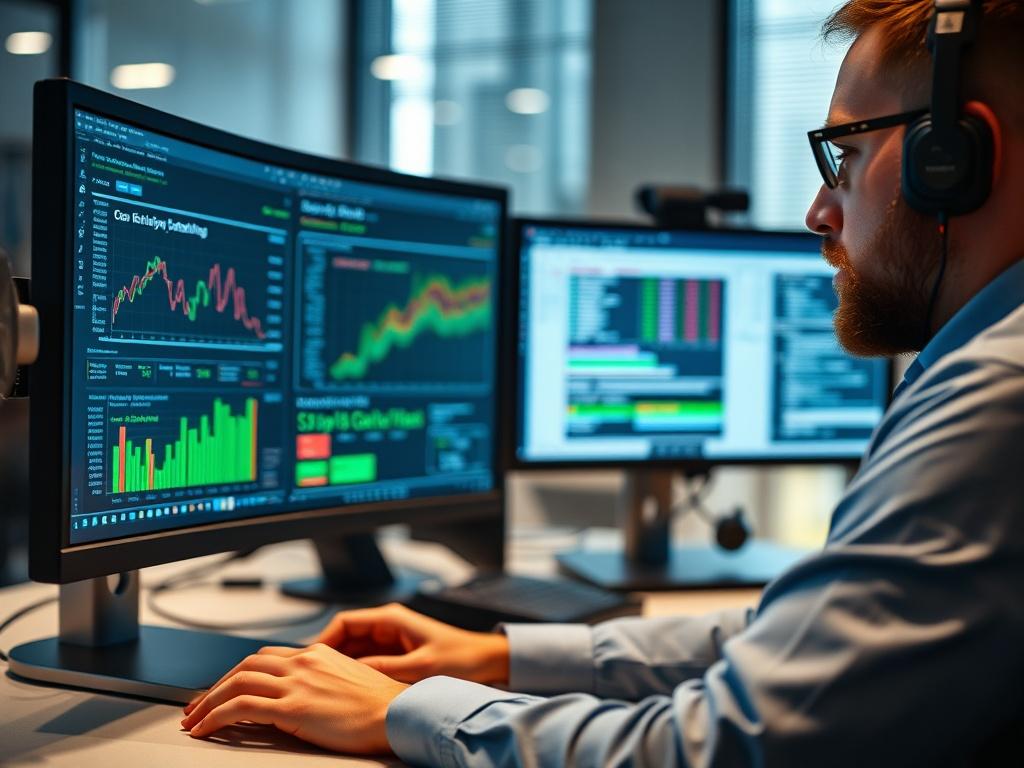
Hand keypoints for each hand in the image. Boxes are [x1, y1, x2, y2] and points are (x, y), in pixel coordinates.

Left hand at [181, 644, 407, 753]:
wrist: (400, 713)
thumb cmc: (384, 706)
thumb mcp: (350, 681)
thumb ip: (324, 681)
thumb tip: (307, 696)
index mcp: (318, 654)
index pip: (266, 657)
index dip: (238, 674)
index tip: (224, 690)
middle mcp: (304, 662)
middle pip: (245, 665)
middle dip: (216, 686)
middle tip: (197, 706)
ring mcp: (297, 682)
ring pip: (236, 682)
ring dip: (208, 702)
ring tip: (194, 720)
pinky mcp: (293, 707)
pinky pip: (241, 708)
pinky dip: (216, 717)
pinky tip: (205, 729)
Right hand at [316, 602, 509, 684]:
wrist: (486, 662)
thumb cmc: (461, 658)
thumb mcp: (420, 667)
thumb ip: (385, 668)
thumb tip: (350, 674)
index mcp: (391, 618)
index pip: (345, 622)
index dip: (324, 639)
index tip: (310, 659)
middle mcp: (388, 626)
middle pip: (345, 637)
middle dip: (327, 656)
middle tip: (310, 678)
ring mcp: (391, 641)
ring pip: (353, 652)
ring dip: (340, 667)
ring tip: (322, 686)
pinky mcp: (396, 655)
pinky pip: (367, 662)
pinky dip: (354, 674)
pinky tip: (346, 690)